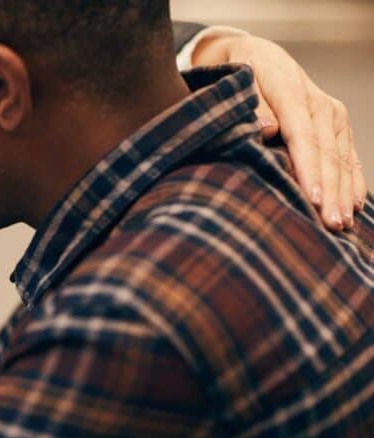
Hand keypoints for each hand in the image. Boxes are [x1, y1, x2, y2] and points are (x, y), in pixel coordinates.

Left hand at [193, 33, 366, 230]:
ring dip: (345, 193)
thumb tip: (268, 130)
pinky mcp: (338, 126)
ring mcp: (334, 116)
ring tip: (342, 224)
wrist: (260, 57)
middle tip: (331, 224)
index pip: (303, 137)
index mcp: (293, 93)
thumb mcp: (239, 82)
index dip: (308, 169)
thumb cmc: (241, 75)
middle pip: (327, 153)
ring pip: (342, 158)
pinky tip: (355, 206)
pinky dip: (353, 182)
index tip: (312, 197)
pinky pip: (349, 157)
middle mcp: (321, 105)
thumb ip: (252, 106)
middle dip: (331, 191)